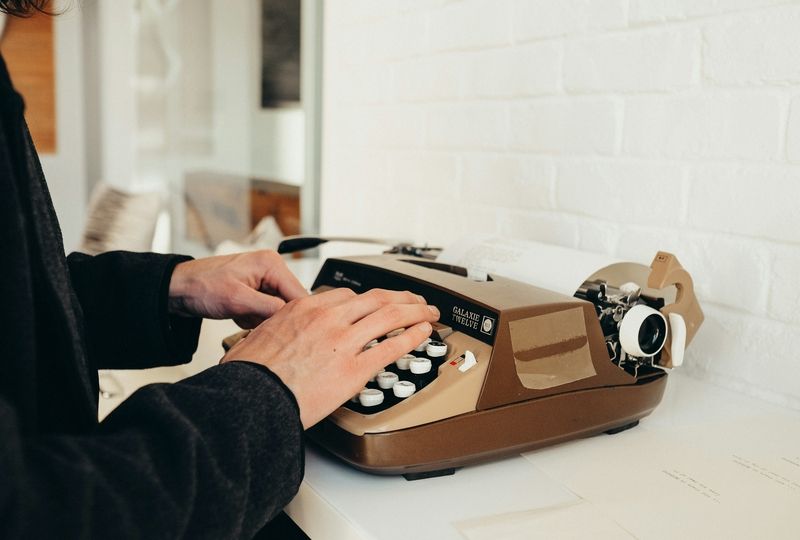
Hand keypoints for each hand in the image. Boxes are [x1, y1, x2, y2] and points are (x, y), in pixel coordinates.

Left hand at [168, 250, 307, 327]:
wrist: (177, 289)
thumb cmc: (201, 286)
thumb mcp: (237, 300)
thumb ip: (269, 308)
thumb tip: (293, 318)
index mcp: (271, 264)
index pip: (299, 294)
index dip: (296, 316)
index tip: (289, 334)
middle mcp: (271, 269)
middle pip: (290, 303)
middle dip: (274, 318)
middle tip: (253, 322)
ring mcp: (264, 281)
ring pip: (278, 310)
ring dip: (262, 320)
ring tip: (241, 316)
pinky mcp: (256, 291)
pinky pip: (266, 311)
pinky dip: (253, 319)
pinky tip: (238, 316)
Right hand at [221, 288, 439, 428]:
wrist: (251, 398)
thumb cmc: (249, 375)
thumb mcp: (256, 338)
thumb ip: (274, 331)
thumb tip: (268, 338)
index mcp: (304, 308)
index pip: (347, 296)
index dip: (370, 300)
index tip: (377, 304)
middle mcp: (328, 318)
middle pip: (375, 299)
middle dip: (401, 298)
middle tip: (415, 301)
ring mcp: (343, 342)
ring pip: (390, 316)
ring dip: (415, 311)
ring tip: (428, 313)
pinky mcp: (354, 369)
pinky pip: (392, 347)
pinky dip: (412, 337)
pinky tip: (423, 334)